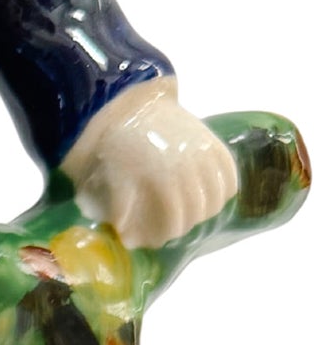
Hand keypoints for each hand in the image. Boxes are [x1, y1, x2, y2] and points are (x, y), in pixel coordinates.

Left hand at [64, 79, 237, 248]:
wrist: (135, 107)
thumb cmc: (121, 145)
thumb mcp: (114, 176)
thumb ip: (122, 207)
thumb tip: (127, 237)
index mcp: (163, 180)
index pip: (176, 222)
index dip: (167, 234)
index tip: (159, 237)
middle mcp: (190, 169)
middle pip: (198, 212)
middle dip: (186, 224)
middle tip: (173, 225)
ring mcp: (206, 155)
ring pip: (218, 197)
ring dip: (206, 210)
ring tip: (191, 212)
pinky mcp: (215, 144)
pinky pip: (230, 174)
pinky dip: (224, 189)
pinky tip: (211, 194)